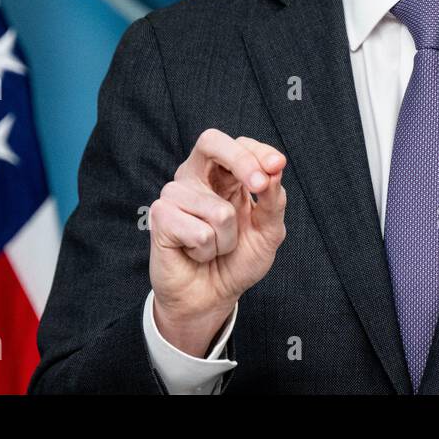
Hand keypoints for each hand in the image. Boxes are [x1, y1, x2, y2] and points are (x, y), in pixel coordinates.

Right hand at [148, 129, 286, 355]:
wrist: (212, 297)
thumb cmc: (237, 260)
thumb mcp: (268, 231)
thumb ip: (273, 201)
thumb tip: (275, 171)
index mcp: (224, 173)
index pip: (238, 144)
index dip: (258, 151)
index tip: (277, 166)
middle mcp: (197, 177)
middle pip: (211, 141)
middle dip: (241, 161)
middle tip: (258, 185)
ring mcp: (175, 194)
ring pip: (218, 209)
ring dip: (227, 239)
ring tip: (214, 246)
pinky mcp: (160, 217)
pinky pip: (199, 232)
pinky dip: (207, 250)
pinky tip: (195, 253)